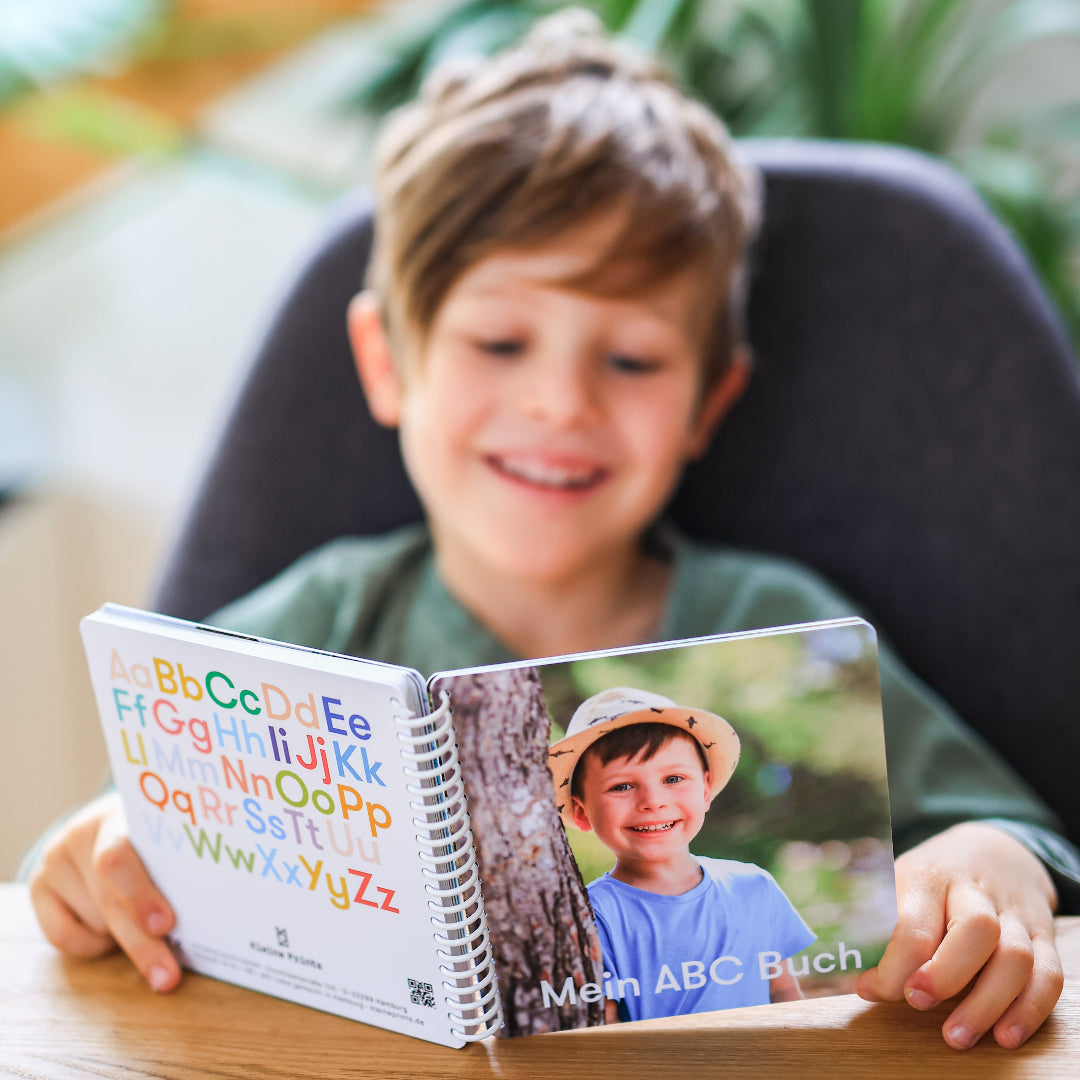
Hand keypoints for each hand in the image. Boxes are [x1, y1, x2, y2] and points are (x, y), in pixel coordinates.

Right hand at [28, 792, 180, 991]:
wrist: (108, 824)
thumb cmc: (151, 840)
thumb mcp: (164, 843)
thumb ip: (175, 869)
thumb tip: (207, 920)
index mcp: (122, 815)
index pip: (119, 858)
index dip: (141, 895)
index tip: (166, 925)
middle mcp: (82, 833)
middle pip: (110, 899)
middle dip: (143, 942)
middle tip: (167, 976)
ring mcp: (56, 859)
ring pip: (95, 921)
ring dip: (122, 935)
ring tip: (142, 922)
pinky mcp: (38, 886)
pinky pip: (64, 937)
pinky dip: (94, 945)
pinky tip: (110, 932)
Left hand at [856, 822, 1061, 1049]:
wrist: (992, 849)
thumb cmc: (932, 877)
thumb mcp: (896, 881)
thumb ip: (877, 925)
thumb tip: (860, 984)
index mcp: (928, 876)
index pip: (915, 922)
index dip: (894, 963)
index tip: (872, 989)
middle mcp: (976, 891)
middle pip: (976, 929)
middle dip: (946, 975)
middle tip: (918, 1004)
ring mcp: (1015, 912)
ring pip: (1016, 956)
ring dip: (988, 1004)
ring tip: (957, 1037)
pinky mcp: (1043, 934)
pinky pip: (1049, 974)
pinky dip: (1030, 1009)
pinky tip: (1005, 1036)